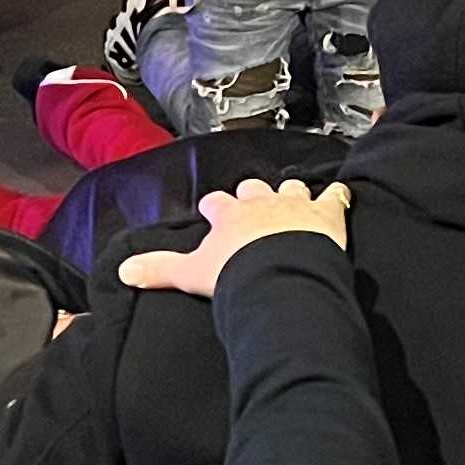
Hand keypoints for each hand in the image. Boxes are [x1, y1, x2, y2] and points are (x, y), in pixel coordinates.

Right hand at [119, 179, 356, 294]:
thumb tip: (124, 271)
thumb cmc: (236, 274)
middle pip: (253, 188)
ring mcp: (295, 204)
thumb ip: (158, 269)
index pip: (216, 202)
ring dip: (292, 192)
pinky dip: (338, 195)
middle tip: (253, 204)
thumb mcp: (191, 273)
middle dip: (252, 194)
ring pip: (292, 186)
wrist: (280, 278)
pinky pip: (335, 195)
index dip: (215, 206)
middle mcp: (261, 202)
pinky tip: (340, 194)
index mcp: (229, 214)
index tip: (214, 210)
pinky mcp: (326, 213)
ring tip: (293, 198)